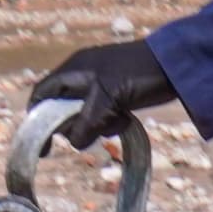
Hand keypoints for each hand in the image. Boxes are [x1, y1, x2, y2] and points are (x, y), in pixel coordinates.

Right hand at [30, 37, 175, 147]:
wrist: (176, 65)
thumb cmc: (137, 74)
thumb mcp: (107, 98)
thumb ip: (86, 122)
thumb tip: (74, 142)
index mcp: (72, 70)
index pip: (42, 95)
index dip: (37, 120)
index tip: (45, 146)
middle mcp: (81, 77)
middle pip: (62, 111)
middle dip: (77, 125)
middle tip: (92, 130)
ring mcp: (99, 86)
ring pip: (84, 117)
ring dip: (97, 125)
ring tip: (117, 119)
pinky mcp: (116, 95)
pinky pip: (102, 116)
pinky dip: (110, 122)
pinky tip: (126, 118)